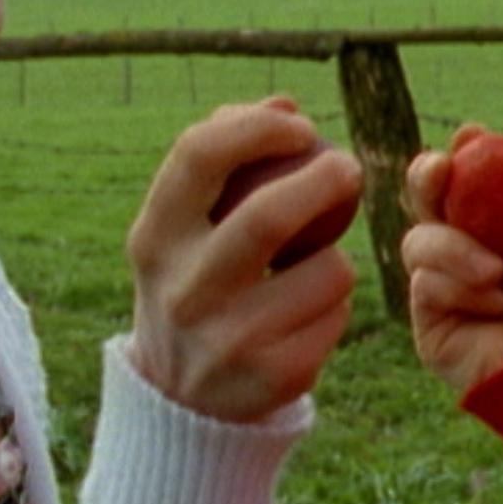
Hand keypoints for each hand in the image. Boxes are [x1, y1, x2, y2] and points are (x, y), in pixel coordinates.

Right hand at [126, 96, 363, 421]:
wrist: (180, 400)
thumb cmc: (195, 283)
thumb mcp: (184, 228)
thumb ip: (224, 161)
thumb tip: (286, 104)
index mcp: (155, 239)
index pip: (198, 155)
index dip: (257, 126)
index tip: (299, 125)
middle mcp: (184, 290)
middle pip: (269, 215)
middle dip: (324, 179)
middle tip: (348, 168)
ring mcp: (227, 339)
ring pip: (326, 270)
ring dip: (336, 258)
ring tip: (315, 267)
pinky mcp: (273, 377)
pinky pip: (336, 316)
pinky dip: (336, 304)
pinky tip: (309, 315)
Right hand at [402, 113, 502, 392]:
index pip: (472, 178)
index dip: (464, 152)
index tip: (472, 137)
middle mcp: (475, 255)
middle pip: (427, 200)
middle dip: (426, 176)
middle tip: (442, 170)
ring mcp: (450, 291)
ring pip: (417, 238)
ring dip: (453, 247)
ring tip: (496, 274)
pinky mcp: (432, 325)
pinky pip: (422, 283)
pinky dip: (457, 287)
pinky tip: (495, 308)